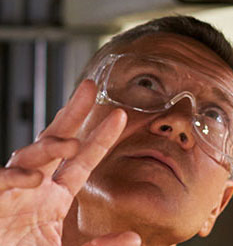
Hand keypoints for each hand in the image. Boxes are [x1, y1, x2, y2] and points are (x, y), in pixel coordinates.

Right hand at [0, 80, 138, 245]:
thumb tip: (133, 237)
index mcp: (54, 198)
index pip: (82, 161)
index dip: (100, 138)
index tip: (120, 116)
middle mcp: (33, 189)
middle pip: (54, 141)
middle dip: (71, 114)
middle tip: (90, 88)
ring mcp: (11, 194)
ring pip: (28, 155)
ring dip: (49, 146)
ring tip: (71, 145)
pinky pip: (0, 183)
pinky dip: (15, 177)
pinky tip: (34, 178)